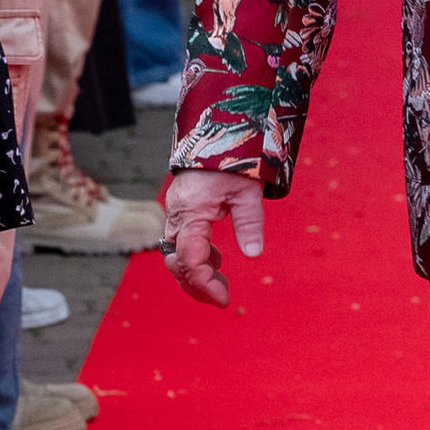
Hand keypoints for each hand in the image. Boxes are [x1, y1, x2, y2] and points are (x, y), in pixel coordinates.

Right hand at [163, 165, 264, 306]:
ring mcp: (176, 214)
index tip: (224, 299)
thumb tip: (253, 254)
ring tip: (221, 282)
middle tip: (222, 298)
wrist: (215, 129)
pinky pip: (181, 243)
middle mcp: (177, 216)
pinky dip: (196, 257)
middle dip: (196, 286)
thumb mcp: (247, 190)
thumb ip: (249, 222)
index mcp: (191, 212)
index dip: (205, 284)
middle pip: (176, 264)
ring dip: (195, 273)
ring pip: (176, 256)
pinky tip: (217, 259)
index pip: (190, 260)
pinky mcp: (181, 212)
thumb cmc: (232, 157)